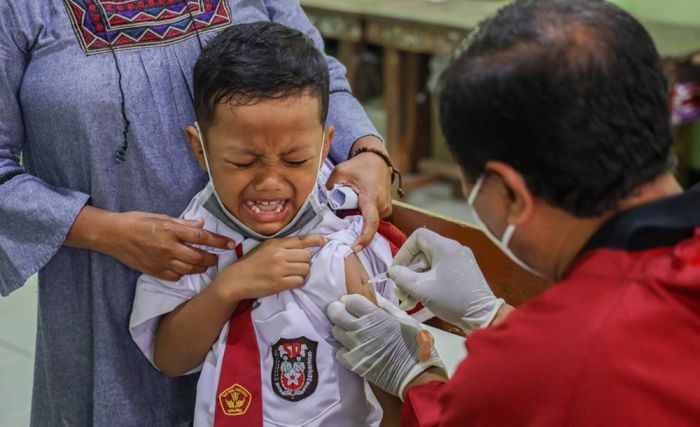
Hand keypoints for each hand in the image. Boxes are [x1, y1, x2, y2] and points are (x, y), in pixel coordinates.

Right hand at [105, 211, 233, 280]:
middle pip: (199, 257)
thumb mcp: (161, 217)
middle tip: (217, 257)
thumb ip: (183, 223)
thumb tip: (201, 223)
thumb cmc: (137, 222)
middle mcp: (169, 248)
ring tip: (205, 263)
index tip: (231, 244)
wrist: (113, 235)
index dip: (219, 241)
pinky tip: (186, 268)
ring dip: (201, 267)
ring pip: (190, 269)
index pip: (202, 237)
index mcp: (172, 230)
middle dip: (212, 258)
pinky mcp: (155, 272)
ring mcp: (162, 262)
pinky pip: (176, 276)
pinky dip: (184, 273)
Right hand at [215, 235, 325, 301]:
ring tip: (292, 274)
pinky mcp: (278, 283)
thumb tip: (304, 245)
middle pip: (307, 256)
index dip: (315, 240)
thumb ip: (283, 245)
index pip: (301, 240)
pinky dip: (297, 282)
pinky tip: (289, 282)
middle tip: (297, 265)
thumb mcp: (265, 247)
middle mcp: (279, 254)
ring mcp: (279, 269)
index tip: (323, 241)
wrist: (235, 279)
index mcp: (276, 243)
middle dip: (305, 262)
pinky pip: (299, 281)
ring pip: (305, 269)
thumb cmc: (251, 263)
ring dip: (302, 273)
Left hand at [327, 136, 391, 251]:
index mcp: (372, 197)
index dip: (364, 238)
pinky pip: (372, 218)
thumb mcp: (341, 170)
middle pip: (366, 224)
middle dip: (353, 225)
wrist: (378, 160)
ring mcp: (386, 208)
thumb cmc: (360, 165)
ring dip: (358, 218)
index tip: (355, 248)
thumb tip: (325, 198)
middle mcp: (382, 205)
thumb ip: (331, 184)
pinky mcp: (386, 209)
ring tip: (349, 207)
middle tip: (340, 218)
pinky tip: (356, 208)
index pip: (370, 222)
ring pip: (369, 221)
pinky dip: (363, 216)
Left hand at [327, 294, 446, 398]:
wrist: (415, 375)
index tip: (354, 303)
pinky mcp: (353, 364)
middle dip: (339, 309)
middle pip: (336, 313)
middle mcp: (361, 330)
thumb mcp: (404, 319)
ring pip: (335, 331)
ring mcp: (355, 348)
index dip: (350, 299)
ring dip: (341, 328)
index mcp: (375, 317)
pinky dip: (343, 348)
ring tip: (352, 330)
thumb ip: (385, 306)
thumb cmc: (414, 344)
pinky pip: (338, 351)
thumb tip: (372, 294)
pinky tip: (354, 347)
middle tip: (347, 313)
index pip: (350, 300)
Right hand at [389, 228, 505, 333]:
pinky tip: (421, 298)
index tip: (397, 270)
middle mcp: (454, 249)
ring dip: (417, 280)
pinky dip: (429, 282)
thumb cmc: (452, 299)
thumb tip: (394, 272)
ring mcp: (460, 261)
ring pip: (430, 264)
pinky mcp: (464, 273)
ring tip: (409, 299)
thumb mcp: (422, 289)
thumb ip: (402, 278)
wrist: (483, 316)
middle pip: (423, 252)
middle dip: (409, 271)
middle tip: (401, 289)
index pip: (418, 237)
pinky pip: (440, 271)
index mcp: (446, 247)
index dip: (404, 252)